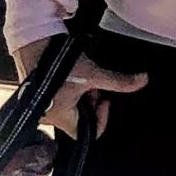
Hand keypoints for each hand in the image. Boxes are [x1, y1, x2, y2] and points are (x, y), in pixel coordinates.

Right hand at [0, 60, 146, 175]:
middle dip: (92, 104)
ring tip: (84, 80)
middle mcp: (50, 117)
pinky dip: (71, 92)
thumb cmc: (57, 62)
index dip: (101, 119)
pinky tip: (73, 78)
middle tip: (94, 87)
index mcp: (61, 117)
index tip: (104, 100)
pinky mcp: (40, 95)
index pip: (87, 134)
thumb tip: (143, 80)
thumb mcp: (92, 73)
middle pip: (81, 120)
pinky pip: (60, 100)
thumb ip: (119, 81)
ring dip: (82, 97)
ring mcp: (44, 107)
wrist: (32, 41)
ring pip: (72, 109)